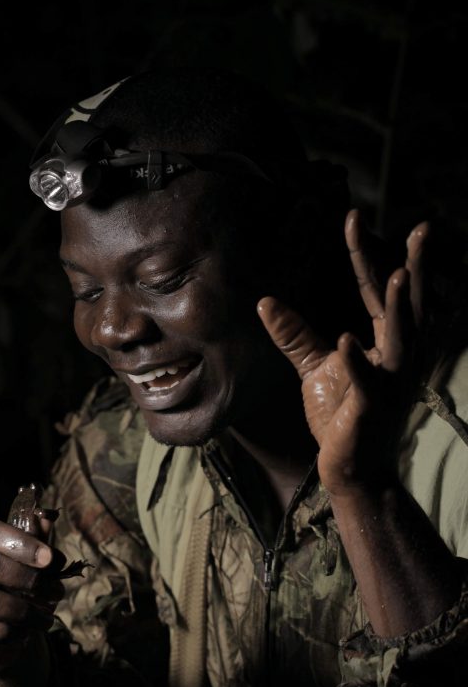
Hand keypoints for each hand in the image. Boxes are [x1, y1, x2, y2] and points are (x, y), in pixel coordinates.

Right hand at [0, 515, 65, 672]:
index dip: (22, 543)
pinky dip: (5, 632)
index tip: (50, 560)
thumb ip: (36, 536)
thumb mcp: (26, 554)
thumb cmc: (10, 578)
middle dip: (26, 578)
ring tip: (45, 617)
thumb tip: (47, 517)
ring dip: (21, 610)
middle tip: (55, 592)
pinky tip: (23, 633)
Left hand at [257, 208, 428, 495]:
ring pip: (401, 339)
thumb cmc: (339, 417)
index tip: (354, 219)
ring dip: (400, 307)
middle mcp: (395, 358)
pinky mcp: (370, 409)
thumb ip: (295, 334)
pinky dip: (357, 362)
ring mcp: (389, 383)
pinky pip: (366, 383)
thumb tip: (264, 301)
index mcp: (383, 344)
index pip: (377, 292)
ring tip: (396, 273)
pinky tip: (347, 340)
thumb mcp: (314, 368)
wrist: (349, 468)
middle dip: (414, 267)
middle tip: (421, 229)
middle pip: (406, 306)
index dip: (365, 256)